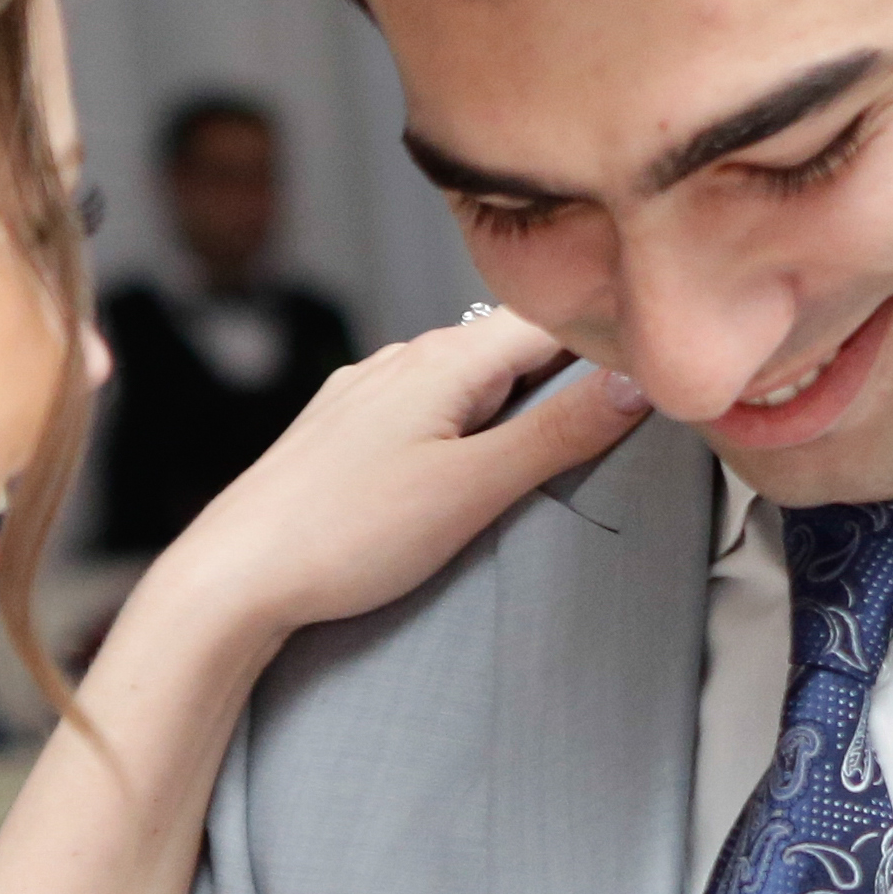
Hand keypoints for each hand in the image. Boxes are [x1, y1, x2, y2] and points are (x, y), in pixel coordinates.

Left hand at [138, 309, 644, 658]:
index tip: (658, 359)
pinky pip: (427, 400)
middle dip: (568, 364)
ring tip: (558, 429)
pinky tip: (468, 451)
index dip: (610, 336)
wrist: (233, 574)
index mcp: (444, 360)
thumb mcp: (473, 489)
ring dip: (516, 393)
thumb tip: (637, 381)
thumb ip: (557, 433)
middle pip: (512, 341)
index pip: (554, 319)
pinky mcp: (343, 426)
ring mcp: (367, 389)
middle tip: (627, 402)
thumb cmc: (345, 536)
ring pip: (467, 371)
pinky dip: (467, 415)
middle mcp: (403, 358)